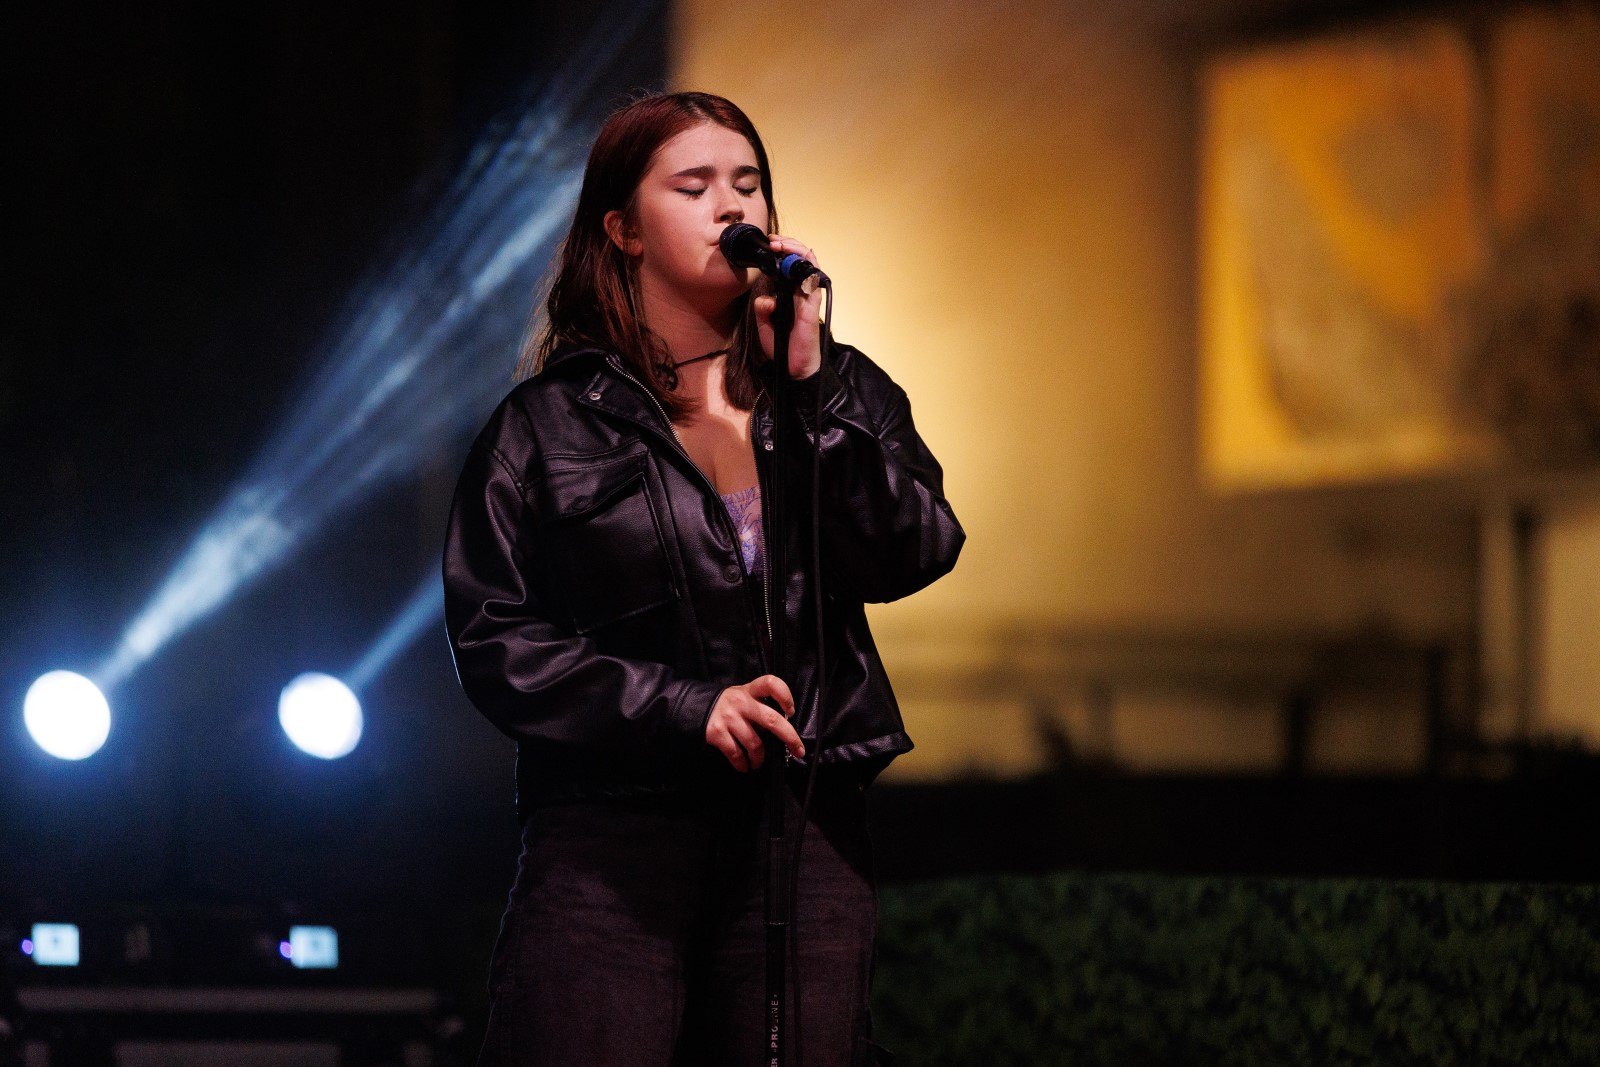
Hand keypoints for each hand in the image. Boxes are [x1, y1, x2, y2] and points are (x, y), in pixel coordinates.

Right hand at [706, 674, 805, 771]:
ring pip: (755, 744)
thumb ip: (759, 706)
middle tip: (798, 750)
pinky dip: (742, 764)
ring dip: (760, 758)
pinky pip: (736, 754)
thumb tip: (781, 730)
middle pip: (772, 720)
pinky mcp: (717, 733)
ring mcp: (729, 718)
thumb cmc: (728, 705)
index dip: (785, 696)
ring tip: (758, 763)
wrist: (694, 707)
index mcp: (749, 690)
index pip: (771, 684)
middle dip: (789, 737)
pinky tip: (744, 766)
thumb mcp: (742, 696)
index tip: (790, 711)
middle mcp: (741, 702)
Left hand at [751, 234, 823, 379]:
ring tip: (782, 246)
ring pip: (810, 265)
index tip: (769, 244)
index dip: (782, 251)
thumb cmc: (783, 348)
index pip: (789, 265)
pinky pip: (813, 283)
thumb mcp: (764, 326)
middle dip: (789, 245)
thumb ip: (762, 309)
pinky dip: (806, 269)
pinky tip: (795, 262)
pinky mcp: (812, 307)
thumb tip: (764, 298)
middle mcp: (801, 293)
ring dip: (797, 251)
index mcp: (790, 294)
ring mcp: (808, 298)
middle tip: (774, 241)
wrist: (793, 369)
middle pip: (802, 259)